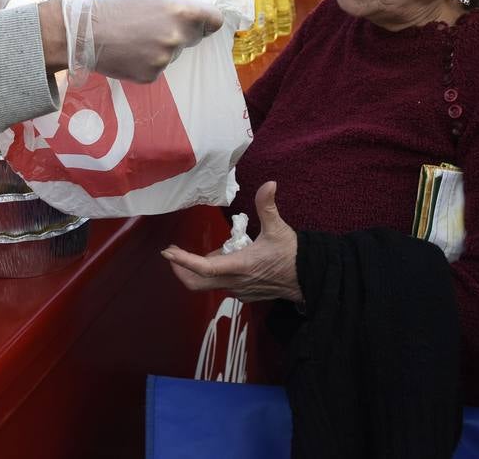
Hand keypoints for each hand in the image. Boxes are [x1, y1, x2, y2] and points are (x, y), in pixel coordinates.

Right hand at [62, 0, 222, 83]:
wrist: (83, 32)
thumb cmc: (115, 6)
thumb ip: (176, 3)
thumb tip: (194, 13)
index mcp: (181, 12)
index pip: (214, 20)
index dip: (207, 20)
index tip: (200, 22)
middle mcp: (177, 37)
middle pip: (193, 37)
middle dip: (180, 32)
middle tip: (152, 27)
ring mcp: (165, 59)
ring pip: (172, 53)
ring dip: (160, 47)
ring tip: (134, 39)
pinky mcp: (151, 76)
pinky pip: (157, 67)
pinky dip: (146, 61)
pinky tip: (129, 52)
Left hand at [161, 182, 302, 302]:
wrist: (310, 279)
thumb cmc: (292, 254)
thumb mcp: (278, 228)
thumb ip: (267, 206)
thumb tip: (269, 183)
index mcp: (239, 266)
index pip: (203, 268)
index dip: (183, 260)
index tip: (168, 251)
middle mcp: (235, 282)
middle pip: (197, 283)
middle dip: (181, 268)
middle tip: (173, 253)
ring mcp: (239, 291)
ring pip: (210, 284)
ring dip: (201, 270)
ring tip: (205, 252)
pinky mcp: (245, 294)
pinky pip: (222, 285)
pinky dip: (216, 274)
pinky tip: (224, 260)